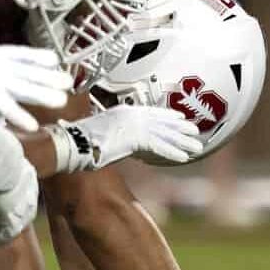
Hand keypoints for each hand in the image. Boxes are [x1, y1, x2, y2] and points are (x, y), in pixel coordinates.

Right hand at [0, 37, 71, 132]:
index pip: (22, 54)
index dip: (40, 57)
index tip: (55, 60)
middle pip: (31, 72)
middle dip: (51, 78)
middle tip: (69, 82)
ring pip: (27, 89)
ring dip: (45, 96)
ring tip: (61, 102)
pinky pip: (9, 109)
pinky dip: (21, 118)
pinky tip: (33, 126)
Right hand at [57, 106, 203, 170]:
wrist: (72, 142)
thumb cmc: (80, 140)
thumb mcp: (102, 131)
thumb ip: (116, 133)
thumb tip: (123, 142)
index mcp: (124, 111)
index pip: (151, 113)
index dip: (168, 116)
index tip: (181, 118)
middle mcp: (132, 115)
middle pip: (162, 122)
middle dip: (180, 129)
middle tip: (196, 132)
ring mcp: (134, 126)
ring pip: (164, 135)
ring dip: (182, 142)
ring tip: (197, 148)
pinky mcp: (134, 138)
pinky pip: (158, 147)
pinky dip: (171, 153)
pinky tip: (184, 158)